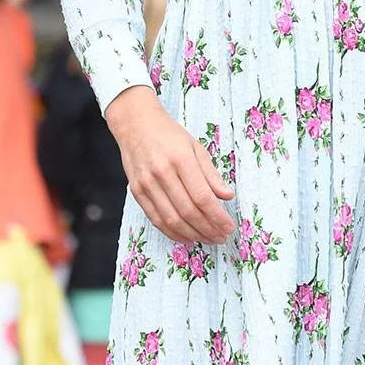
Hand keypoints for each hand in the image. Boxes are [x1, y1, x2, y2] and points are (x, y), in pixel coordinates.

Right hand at [106, 86, 235, 243]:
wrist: (135, 125)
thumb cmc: (168, 135)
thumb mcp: (196, 147)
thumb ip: (211, 174)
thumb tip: (227, 196)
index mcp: (180, 159)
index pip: (202, 196)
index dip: (217, 216)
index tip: (229, 227)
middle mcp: (161, 172)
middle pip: (188, 211)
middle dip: (208, 229)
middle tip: (221, 237)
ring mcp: (146, 184)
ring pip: (171, 219)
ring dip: (192, 234)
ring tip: (208, 239)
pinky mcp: (137, 192)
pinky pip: (155, 219)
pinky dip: (172, 232)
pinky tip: (186, 237)